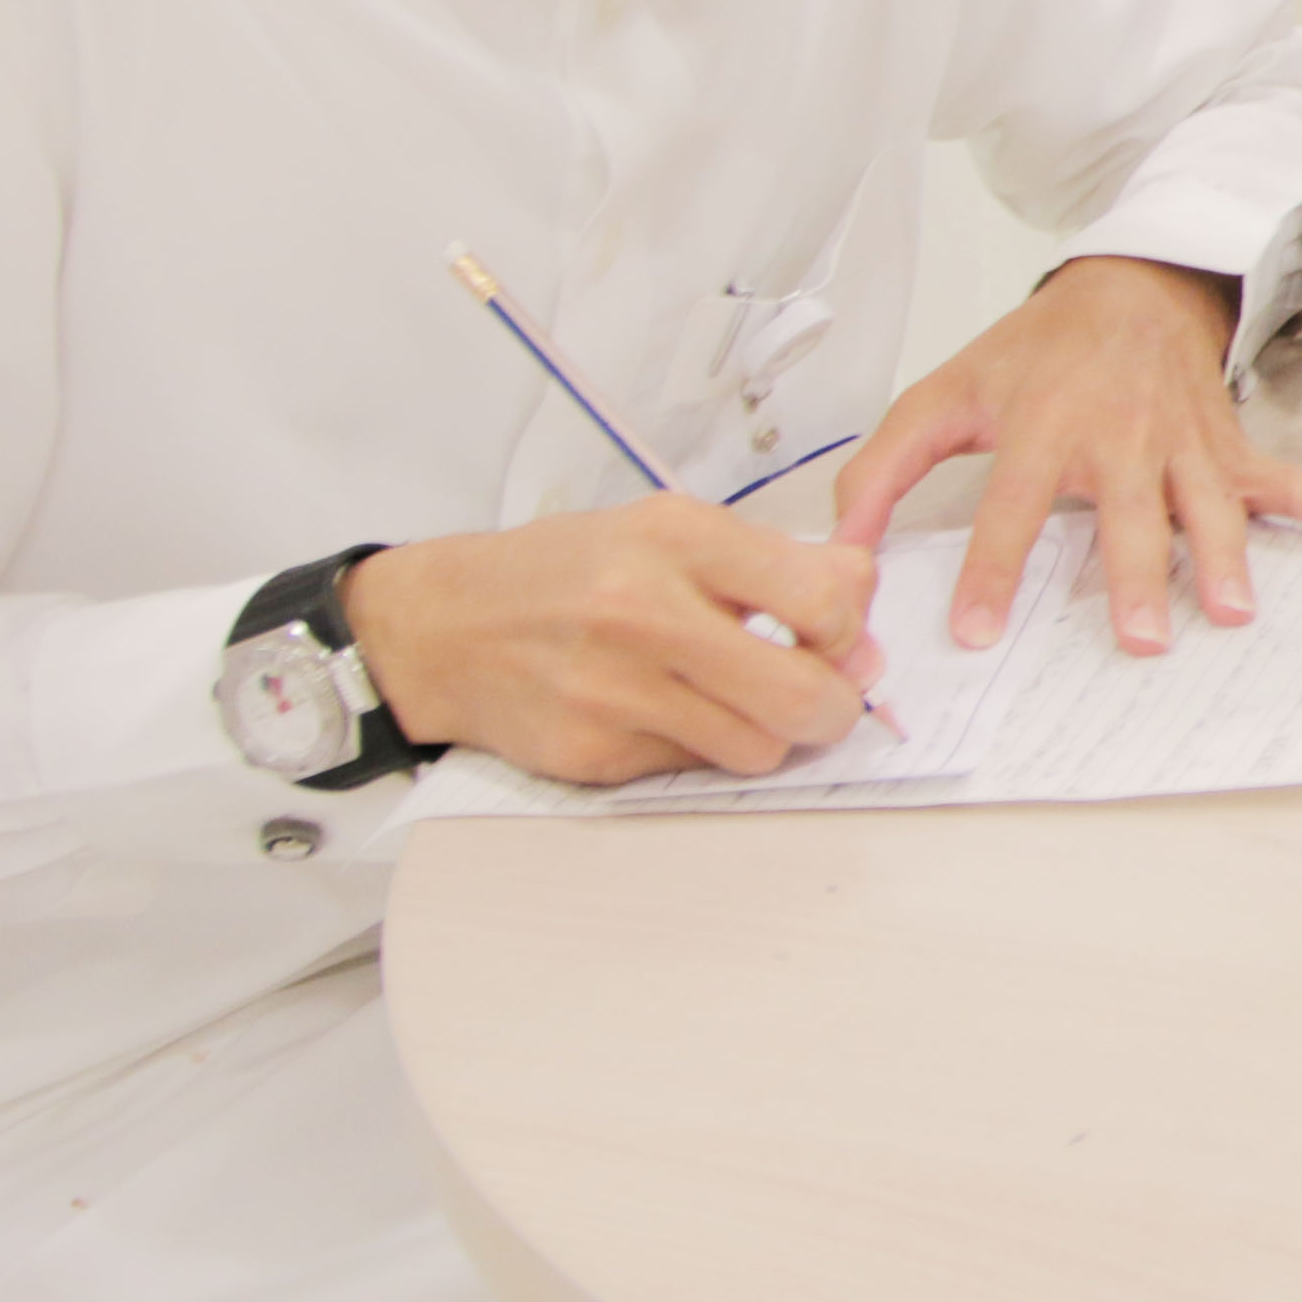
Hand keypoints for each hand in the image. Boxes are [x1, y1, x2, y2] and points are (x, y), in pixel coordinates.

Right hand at [343, 494, 880, 784]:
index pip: (820, 599)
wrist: (439, 627)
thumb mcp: (669, 531)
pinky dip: (700, 749)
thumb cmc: (566, 572)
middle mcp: (643, 612)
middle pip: (803, 696)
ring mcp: (613, 691)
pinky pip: (693, 770)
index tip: (833, 635)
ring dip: (768, 733)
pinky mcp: (590, 754)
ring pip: (757, 748)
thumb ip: (775, 564)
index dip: (847, 629)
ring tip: (737, 700)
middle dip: (835, 705)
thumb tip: (862, 620)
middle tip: (822, 694)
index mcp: (676, 539)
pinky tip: (667, 713)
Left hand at [830, 255, 1301, 652]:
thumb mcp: (941, 398)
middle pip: (1126, 515)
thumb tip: (840, 550)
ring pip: (1206, 505)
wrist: (1127, 288)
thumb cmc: (1034, 354)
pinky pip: (1284, 482)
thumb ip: (881, 473)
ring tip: (1230, 612)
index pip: (1009, 510)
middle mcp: (1119, 439)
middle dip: (1135, 575)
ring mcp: (1182, 444)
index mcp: (1044, 429)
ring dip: (1222, 558)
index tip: (976, 632)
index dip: (991, 571)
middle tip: (1138, 637)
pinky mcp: (1225, 447)